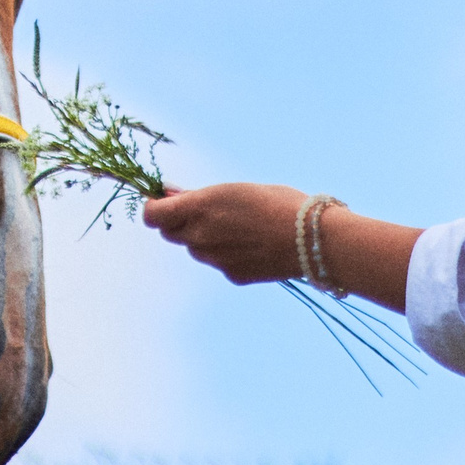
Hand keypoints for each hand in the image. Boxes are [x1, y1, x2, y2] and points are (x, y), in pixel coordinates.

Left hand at [140, 182, 303, 284]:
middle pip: (170, 233)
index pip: (152, 215)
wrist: (313, 239)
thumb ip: (200, 197)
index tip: (165, 201)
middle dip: (179, 223)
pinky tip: (251, 244)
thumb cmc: (278, 203)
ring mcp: (214, 259)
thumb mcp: (235, 189)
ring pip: (195, 249)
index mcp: (200, 207)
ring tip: (236, 226)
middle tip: (203, 211)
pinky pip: (218, 262)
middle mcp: (200, 236)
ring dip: (203, 238)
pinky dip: (225, 253)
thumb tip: (171, 196)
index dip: (155, 208)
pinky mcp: (231, 275)